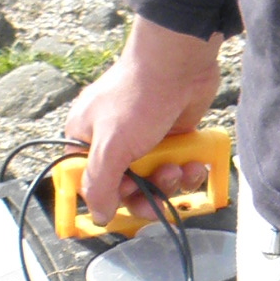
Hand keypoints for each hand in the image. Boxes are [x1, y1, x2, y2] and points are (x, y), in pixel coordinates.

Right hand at [63, 15, 223, 222]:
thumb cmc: (138, 97)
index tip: (124, 207)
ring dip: (170, 182)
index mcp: (85, 139)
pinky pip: (176, 167)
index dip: (106, 199)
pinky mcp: (171, 138)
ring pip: (154, 180)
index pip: (87, 184)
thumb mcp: (111, 146)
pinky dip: (186, 171)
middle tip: (159, 191)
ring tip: (179, 168)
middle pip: (125, 189)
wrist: (179, 64)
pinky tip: (194, 164)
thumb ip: (101, 185)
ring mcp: (143, 140)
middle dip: (146, 194)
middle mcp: (112, 141)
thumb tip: (98, 216)